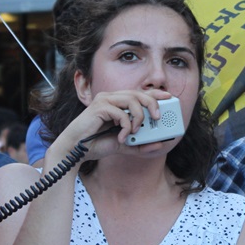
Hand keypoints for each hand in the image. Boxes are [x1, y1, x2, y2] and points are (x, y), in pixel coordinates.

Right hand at [49, 89, 171, 162]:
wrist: (75, 150)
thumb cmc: (95, 144)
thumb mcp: (123, 145)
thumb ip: (139, 145)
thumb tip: (158, 144)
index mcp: (117, 103)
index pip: (139, 94)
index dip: (155, 94)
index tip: (169, 98)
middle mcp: (111, 97)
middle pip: (138, 93)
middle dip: (152, 103)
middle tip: (157, 118)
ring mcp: (104, 100)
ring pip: (132, 99)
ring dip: (138, 116)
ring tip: (136, 130)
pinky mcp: (99, 107)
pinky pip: (120, 112)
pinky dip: (125, 126)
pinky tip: (121, 137)